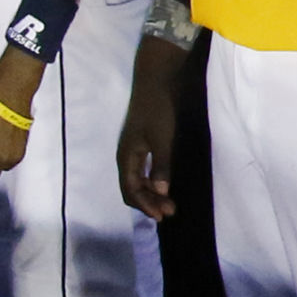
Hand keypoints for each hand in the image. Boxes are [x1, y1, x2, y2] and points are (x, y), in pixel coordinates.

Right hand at [118, 43, 181, 220]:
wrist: (156, 81)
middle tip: (170, 211)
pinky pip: (142, 170)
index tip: (163, 215)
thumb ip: (161, 164)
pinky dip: (152, 181)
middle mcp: (126, 156)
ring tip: (169, 202)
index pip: (130, 190)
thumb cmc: (159, 109)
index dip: (145, 205)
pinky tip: (163, 184)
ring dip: (151, 193)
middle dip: (149, 202)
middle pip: (132, 188)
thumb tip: (160, 191)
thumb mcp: (162, 139)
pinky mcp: (142, 143)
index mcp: (126, 156)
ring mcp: (133, 149)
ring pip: (137, 179)